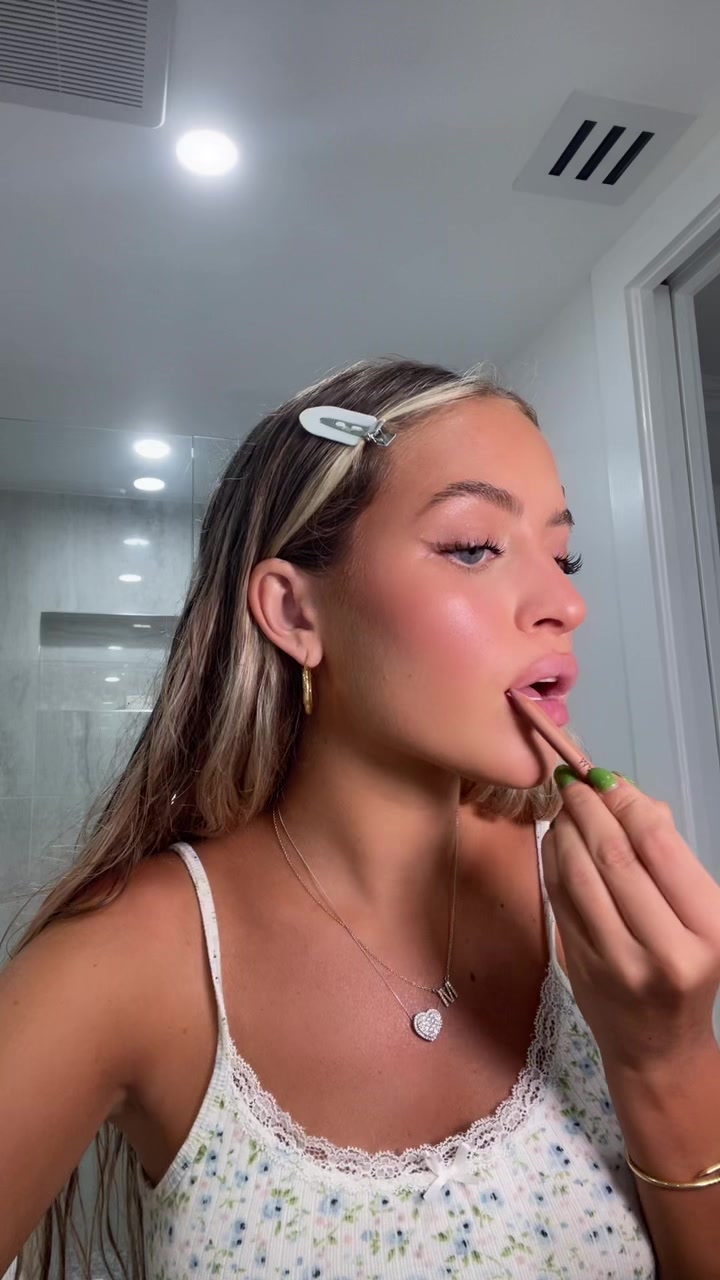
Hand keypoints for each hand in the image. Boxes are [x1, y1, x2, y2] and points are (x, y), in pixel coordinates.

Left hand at [542, 767, 719, 1074]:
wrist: (659, 1047)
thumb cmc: (689, 970)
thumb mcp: (702, 917)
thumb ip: (669, 858)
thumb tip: (629, 796)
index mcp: (708, 928)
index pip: (658, 847)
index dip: (627, 803)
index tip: (607, 778)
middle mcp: (664, 948)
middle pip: (614, 857)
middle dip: (589, 810)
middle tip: (573, 781)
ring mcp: (617, 962)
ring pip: (579, 876)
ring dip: (564, 830)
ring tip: (563, 805)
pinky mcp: (580, 967)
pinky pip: (559, 898)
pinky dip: (552, 860)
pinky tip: (555, 839)